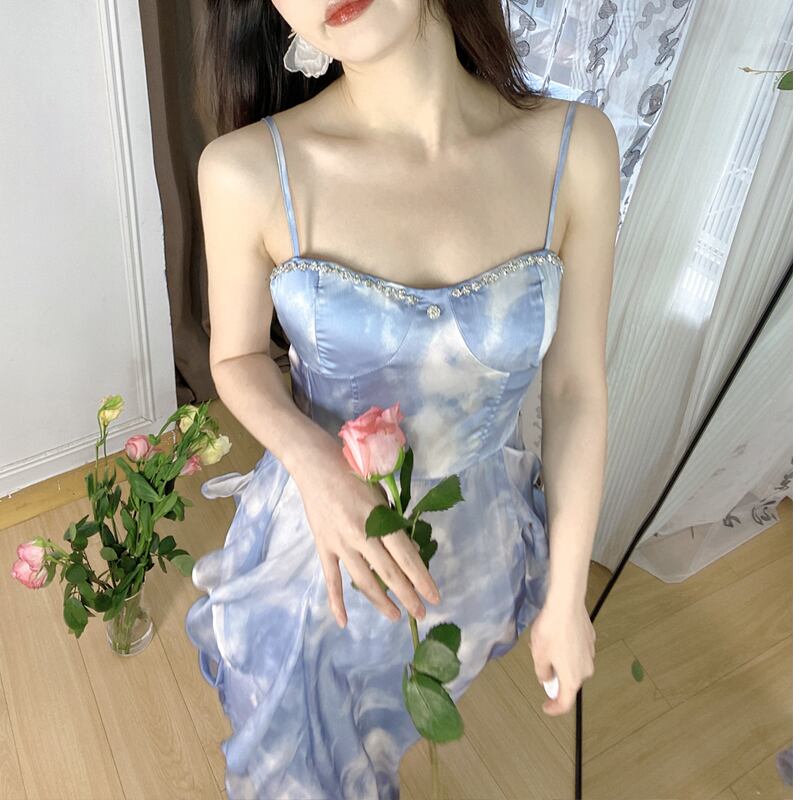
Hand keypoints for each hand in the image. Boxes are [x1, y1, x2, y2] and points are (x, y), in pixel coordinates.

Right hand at [293, 431, 440, 627]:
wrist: (314, 463)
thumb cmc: (353, 470)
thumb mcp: (381, 491)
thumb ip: (392, 519)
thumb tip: (408, 546)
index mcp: (379, 519)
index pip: (406, 557)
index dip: (421, 579)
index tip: (434, 596)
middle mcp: (361, 535)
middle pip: (389, 573)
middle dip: (408, 596)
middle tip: (421, 614)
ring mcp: (340, 544)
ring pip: (364, 581)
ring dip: (381, 602)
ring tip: (395, 616)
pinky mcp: (323, 547)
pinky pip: (331, 579)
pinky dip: (336, 602)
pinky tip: (343, 621)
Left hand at [529, 598, 595, 714]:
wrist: (566, 605)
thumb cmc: (551, 631)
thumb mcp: (539, 656)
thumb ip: (542, 673)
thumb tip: (547, 678)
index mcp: (573, 678)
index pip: (565, 702)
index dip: (554, 708)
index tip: (547, 707)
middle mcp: (585, 669)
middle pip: (569, 681)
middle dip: (554, 675)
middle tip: (540, 662)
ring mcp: (590, 653)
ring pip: (573, 664)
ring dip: (560, 660)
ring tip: (545, 644)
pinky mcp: (590, 639)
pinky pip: (577, 650)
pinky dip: (566, 649)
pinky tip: (556, 635)